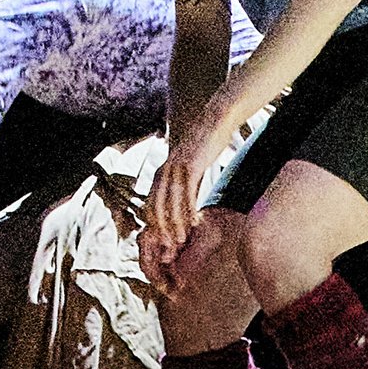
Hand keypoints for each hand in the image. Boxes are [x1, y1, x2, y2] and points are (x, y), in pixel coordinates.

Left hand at [138, 116, 227, 288]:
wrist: (216, 120)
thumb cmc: (206, 144)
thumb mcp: (190, 166)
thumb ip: (184, 183)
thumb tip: (187, 203)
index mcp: (161, 172)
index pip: (151, 206)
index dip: (155, 227)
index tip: (164, 243)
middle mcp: (163, 171)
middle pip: (156, 208)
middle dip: (161, 231)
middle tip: (169, 249)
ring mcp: (175, 168)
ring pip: (170, 204)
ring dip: (174, 225)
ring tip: (180, 241)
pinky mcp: (190, 165)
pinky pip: (187, 194)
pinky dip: (189, 210)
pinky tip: (194, 222)